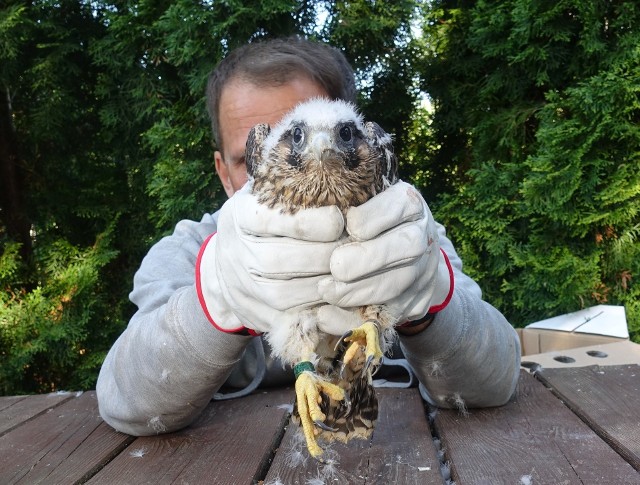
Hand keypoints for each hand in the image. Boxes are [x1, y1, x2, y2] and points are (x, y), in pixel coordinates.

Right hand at [196, 183, 344, 334]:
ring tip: (348, 275)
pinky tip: (338, 300)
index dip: (307, 222)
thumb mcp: (268, 195)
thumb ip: (295, 187)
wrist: (225, 266)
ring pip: (281, 294)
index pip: (268, 220)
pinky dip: (314, 311)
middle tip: (353, 250)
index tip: (339, 219)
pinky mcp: (252, 315)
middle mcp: (234, 252)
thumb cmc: (263, 221)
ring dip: (321, 286)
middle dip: (321, 256)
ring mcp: (240, 287)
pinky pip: (285, 319)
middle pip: (276, 260)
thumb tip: (341, 173)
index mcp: (238, 215)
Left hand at [317, 181, 452, 332]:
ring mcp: (424, 271)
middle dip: (369, 259)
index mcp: (408, 203)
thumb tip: (306, 204)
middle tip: (335, 267)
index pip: (402, 204)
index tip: (350, 226)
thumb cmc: (363, 223)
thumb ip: (338, 202)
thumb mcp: (357, 203)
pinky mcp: (414, 303)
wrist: (400, 257)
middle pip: (408, 246)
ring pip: (400, 283)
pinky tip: (326, 317)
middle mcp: (423, 234)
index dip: (376, 217)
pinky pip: (387, 315)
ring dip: (361, 291)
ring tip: (327, 291)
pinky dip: (354, 319)